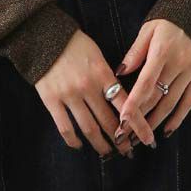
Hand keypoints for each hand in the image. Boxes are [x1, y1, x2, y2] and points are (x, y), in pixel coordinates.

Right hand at [35, 28, 135, 157]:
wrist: (43, 37)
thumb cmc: (74, 45)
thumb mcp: (98, 56)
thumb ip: (108, 78)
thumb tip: (122, 101)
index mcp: (103, 74)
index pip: (126, 104)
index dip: (137, 124)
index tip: (147, 139)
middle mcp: (87, 87)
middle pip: (109, 121)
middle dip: (121, 140)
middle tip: (128, 151)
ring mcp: (69, 95)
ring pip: (89, 128)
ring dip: (100, 144)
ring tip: (108, 153)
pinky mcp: (51, 100)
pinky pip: (65, 127)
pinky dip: (73, 140)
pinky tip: (79, 145)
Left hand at [110, 19, 190, 142]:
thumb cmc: (169, 20)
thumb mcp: (148, 29)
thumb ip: (134, 53)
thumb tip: (120, 74)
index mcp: (162, 52)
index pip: (145, 83)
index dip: (133, 103)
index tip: (122, 120)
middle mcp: (178, 64)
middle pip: (156, 98)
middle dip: (139, 118)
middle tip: (125, 135)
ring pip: (171, 103)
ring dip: (155, 122)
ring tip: (141, 137)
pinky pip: (188, 102)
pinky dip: (178, 118)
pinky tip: (167, 130)